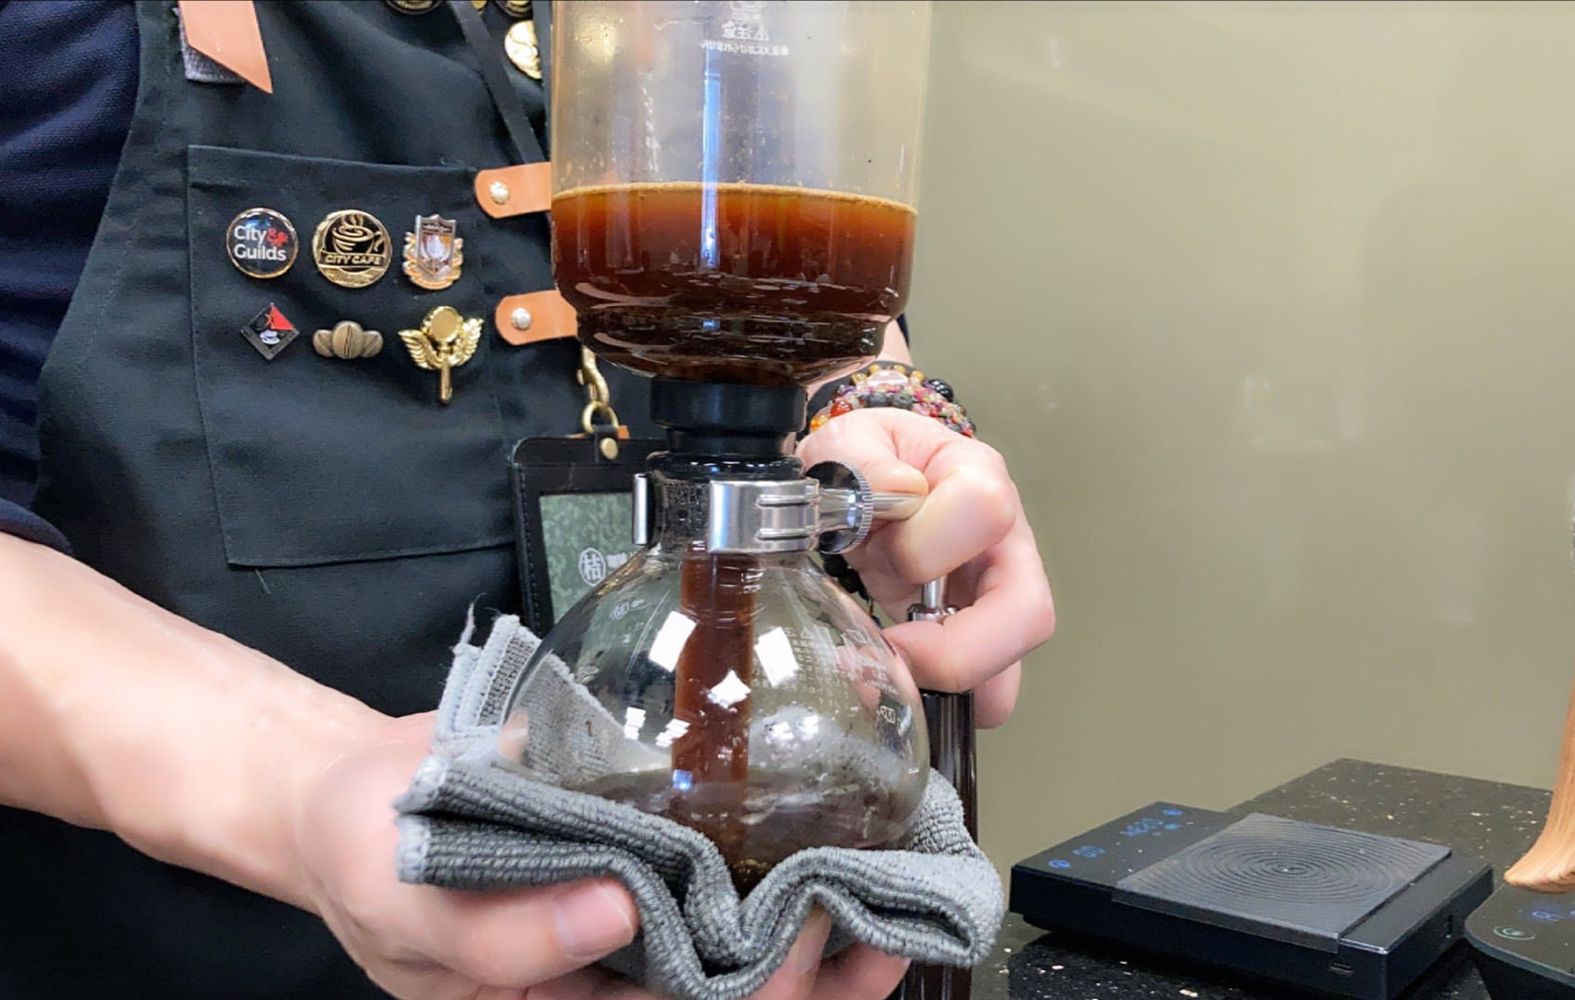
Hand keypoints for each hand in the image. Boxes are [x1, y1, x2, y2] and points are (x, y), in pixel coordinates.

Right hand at [293, 714, 909, 999]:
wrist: (350, 788)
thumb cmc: (362, 856)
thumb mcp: (402, 904)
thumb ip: (496, 934)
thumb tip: (616, 915)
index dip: (769, 999)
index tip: (814, 929)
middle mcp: (611, 983)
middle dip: (824, 971)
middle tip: (882, 901)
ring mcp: (632, 925)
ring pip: (747, 948)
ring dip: (830, 924)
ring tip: (897, 875)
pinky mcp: (640, 856)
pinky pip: (725, 876)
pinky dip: (788, 862)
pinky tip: (846, 825)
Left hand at [799, 408, 1054, 727]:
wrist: (859, 484)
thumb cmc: (865, 459)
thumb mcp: (851, 438)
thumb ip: (862, 456)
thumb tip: (895, 491)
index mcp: (978, 478)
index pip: (985, 514)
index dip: (926, 545)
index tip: (875, 550)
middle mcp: (1003, 542)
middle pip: (1027, 612)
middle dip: (955, 650)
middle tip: (893, 653)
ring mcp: (993, 595)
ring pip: (1011, 664)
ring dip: (948, 685)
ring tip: (887, 679)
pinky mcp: (972, 634)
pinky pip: (982, 687)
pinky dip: (940, 700)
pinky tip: (894, 690)